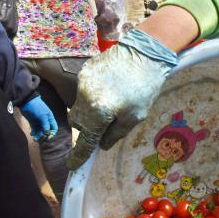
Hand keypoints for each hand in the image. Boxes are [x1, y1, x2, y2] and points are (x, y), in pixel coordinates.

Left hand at [19, 95, 57, 141]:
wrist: (27, 102)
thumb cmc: (37, 107)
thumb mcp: (42, 116)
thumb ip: (45, 124)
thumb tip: (47, 133)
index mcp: (50, 119)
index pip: (54, 128)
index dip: (52, 133)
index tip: (48, 137)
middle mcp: (45, 121)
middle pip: (47, 131)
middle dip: (44, 136)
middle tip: (40, 139)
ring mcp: (39, 122)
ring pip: (40, 131)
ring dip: (38, 135)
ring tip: (34, 138)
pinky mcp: (33, 123)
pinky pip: (35, 130)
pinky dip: (34, 133)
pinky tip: (32, 134)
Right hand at [67, 29, 177, 169]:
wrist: (145, 52)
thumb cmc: (144, 87)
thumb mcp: (135, 116)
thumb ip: (115, 134)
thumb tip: (102, 144)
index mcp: (98, 112)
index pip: (86, 139)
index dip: (80, 155)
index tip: (73, 165)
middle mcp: (85, 97)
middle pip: (79, 122)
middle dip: (89, 127)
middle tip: (107, 122)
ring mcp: (83, 82)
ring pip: (80, 106)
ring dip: (91, 109)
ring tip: (112, 100)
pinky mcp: (85, 70)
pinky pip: (84, 90)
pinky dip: (93, 94)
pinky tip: (110, 87)